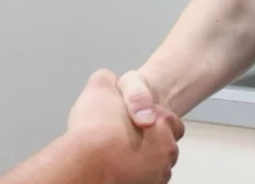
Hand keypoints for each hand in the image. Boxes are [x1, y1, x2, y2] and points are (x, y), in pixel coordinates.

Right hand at [67, 69, 183, 183]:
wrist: (83, 166)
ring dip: (140, 162)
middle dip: (147, 142)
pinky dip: (131, 177)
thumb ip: (111, 80)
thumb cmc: (96, 129)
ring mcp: (156, 177)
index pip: (171, 121)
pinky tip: (113, 170)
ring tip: (115, 155)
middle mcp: (166, 153)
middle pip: (162, 146)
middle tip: (122, 137)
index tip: (133, 120)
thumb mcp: (100, 85)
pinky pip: (141, 181)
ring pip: (152, 167)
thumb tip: (112, 83)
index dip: (152, 118)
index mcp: (163, 123)